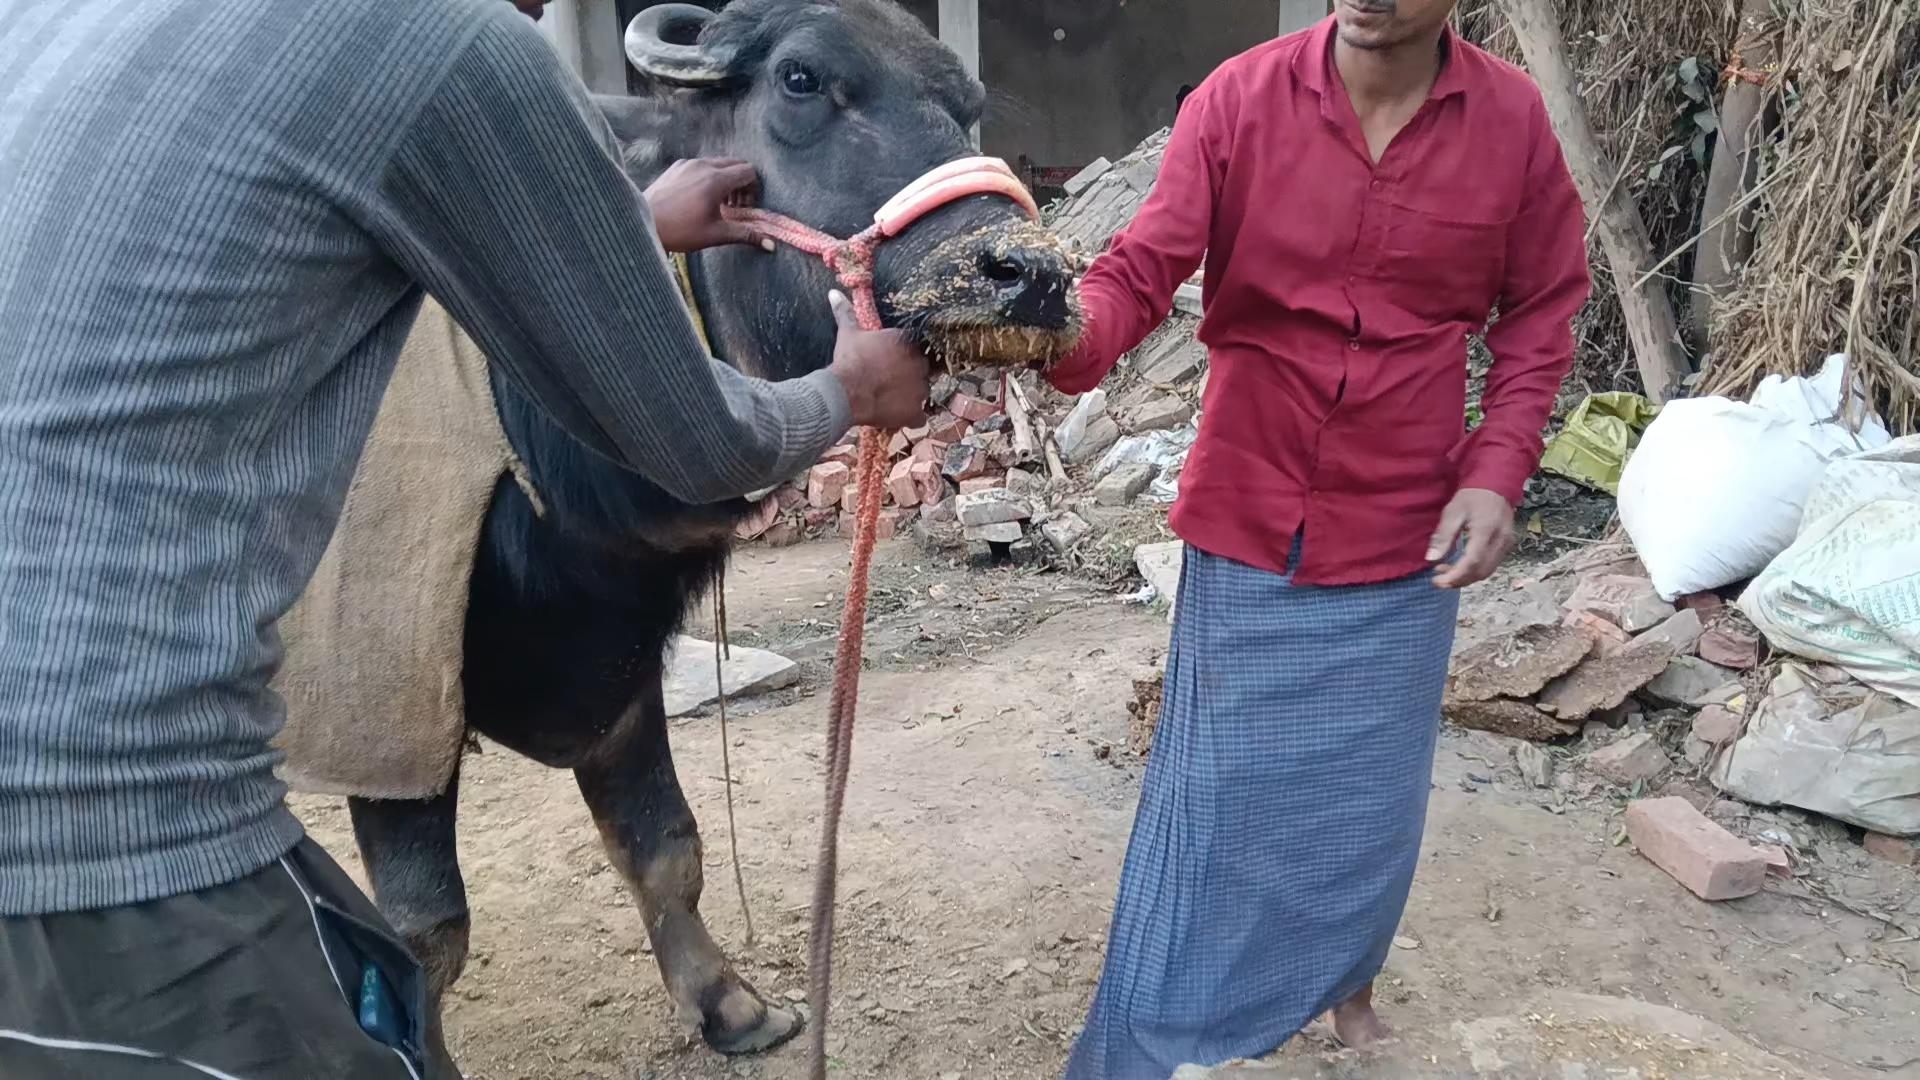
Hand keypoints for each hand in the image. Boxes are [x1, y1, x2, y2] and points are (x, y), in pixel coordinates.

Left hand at [644, 158, 775, 253]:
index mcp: (716, 180)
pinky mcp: (676, 166)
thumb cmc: (680, 231)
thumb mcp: (716, 234)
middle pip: (735, 164)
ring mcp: (688, 163)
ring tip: (717, 204)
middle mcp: (703, 165)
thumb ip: (746, 234)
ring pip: (717, 163)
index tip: (745, 208)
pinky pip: (700, 165)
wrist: (643, 223)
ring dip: (725, 180)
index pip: (748, 171)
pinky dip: (708, 176)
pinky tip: (698, 198)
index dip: (753, 189)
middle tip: (734, 206)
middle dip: (741, 183)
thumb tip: (771, 244)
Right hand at [825, 290, 929, 430]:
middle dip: (909, 375)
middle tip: (889, 381)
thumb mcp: (848, 334)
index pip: (915, 348)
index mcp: (907, 341)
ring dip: (911, 395)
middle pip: (921, 369)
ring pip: (922, 392)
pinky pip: (920, 417)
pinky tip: (897, 415)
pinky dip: (911, 417)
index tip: (891, 362)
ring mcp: (920, 389)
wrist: (846, 391)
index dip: (903, 357)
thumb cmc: (849, 359)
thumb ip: (846, 313)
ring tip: (890, 398)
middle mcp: (920, 363)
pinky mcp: (916, 412)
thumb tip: (833, 293)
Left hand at [1429, 487, 1515, 589]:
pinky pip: (1491, 565)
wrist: (1496, 484)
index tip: (1437, 581)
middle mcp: (1500, 541)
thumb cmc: (1472, 497)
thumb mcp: (1452, 512)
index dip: (1454, 576)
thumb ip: (1443, 536)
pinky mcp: (1507, 546)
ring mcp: (1506, 544)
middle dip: (1458, 580)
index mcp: (1485, 531)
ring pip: (1487, 572)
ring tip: (1445, 571)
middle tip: (1438, 579)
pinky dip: (1474, 571)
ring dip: (1466, 578)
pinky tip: (1460, 566)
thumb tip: (1432, 559)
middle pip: (1480, 572)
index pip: (1472, 562)